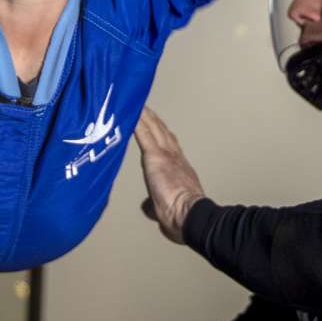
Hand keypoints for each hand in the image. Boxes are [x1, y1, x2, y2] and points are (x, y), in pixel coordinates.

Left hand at [134, 107, 205, 244]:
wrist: (189, 214)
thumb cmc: (182, 217)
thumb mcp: (165, 211)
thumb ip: (154, 204)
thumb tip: (148, 206)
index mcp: (178, 169)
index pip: (168, 147)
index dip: (161, 135)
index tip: (155, 126)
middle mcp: (174, 158)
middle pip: (162, 132)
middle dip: (153, 120)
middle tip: (145, 107)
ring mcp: (165, 155)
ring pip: (153, 128)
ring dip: (145, 115)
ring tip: (137, 102)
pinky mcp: (155, 157)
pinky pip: (143, 134)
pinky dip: (138, 121)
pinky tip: (132, 110)